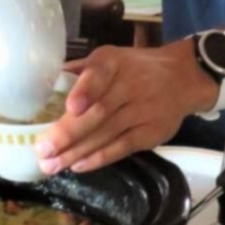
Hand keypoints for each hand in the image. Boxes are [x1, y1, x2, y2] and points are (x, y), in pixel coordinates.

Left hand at [34, 43, 216, 174]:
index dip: (85, 91)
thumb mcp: (109, 59)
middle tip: (43, 150)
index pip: (99, 74)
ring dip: (77, 152)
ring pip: (107, 133)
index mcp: (113, 62)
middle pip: (99, 112)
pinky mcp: (153, 132)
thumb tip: (41, 85)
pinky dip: (100, 158)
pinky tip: (79, 166)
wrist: (183, 77)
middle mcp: (130, 85)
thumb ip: (79, 73)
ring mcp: (144, 110)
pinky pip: (123, 147)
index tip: (70, 108)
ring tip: (52, 164)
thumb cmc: (134, 69)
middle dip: (68, 133)